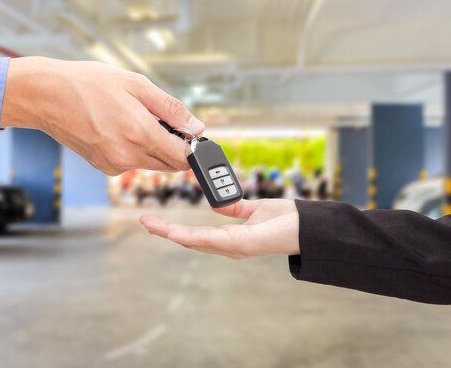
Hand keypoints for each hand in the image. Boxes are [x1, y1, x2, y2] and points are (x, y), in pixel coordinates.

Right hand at [0, 57, 203, 174]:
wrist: (46, 95)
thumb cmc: (88, 84)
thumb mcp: (136, 85)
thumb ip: (171, 109)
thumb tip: (197, 128)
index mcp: (140, 134)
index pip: (183, 157)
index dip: (193, 148)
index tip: (193, 137)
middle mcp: (127, 156)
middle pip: (169, 164)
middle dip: (174, 146)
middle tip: (163, 121)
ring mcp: (113, 165)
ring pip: (150, 164)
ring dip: (154, 148)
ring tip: (136, 119)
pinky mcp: (103, 167)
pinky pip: (131, 163)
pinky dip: (134, 150)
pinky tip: (119, 128)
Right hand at [140, 199, 299, 258]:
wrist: (306, 226)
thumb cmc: (285, 220)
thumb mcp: (253, 209)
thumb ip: (234, 207)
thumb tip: (216, 203)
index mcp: (230, 238)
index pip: (197, 235)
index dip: (175, 230)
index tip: (156, 221)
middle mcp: (228, 246)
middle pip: (189, 240)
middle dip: (165, 232)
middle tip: (144, 221)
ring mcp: (232, 247)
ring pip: (193, 241)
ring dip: (169, 233)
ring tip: (150, 224)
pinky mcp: (239, 244)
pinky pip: (209, 239)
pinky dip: (188, 236)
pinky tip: (173, 232)